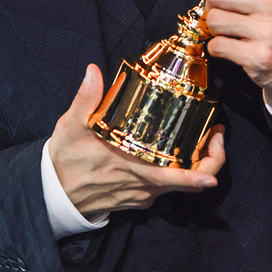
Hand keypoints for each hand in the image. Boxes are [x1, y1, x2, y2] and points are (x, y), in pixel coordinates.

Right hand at [48, 64, 224, 217]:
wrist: (52, 197)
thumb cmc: (64, 162)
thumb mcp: (70, 127)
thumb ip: (85, 99)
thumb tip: (93, 71)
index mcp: (134, 169)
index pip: (179, 177)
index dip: (205, 169)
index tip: (219, 147)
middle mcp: (144, 186)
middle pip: (191, 182)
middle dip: (211, 160)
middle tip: (217, 134)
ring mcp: (142, 196)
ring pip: (179, 185)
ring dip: (195, 165)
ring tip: (201, 137)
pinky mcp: (137, 200)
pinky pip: (164, 189)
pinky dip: (176, 173)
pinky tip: (173, 151)